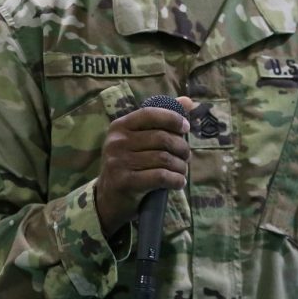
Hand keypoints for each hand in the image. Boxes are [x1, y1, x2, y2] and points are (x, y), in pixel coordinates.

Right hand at [93, 97, 191, 234]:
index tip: (185, 128)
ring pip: (164, 159)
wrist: (109, 197)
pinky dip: (176, 180)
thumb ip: (162, 120)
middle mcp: (117, 141)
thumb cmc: (131, 163)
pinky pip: (160, 177)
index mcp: (120, 126)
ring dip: (180, 166)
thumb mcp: (139, 139)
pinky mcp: (125, 182)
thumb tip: (188, 101)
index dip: (172, 118)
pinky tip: (178, 182)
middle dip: (181, 148)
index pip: (150, 114)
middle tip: (185, 156)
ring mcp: (119, 162)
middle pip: (161, 138)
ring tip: (181, 171)